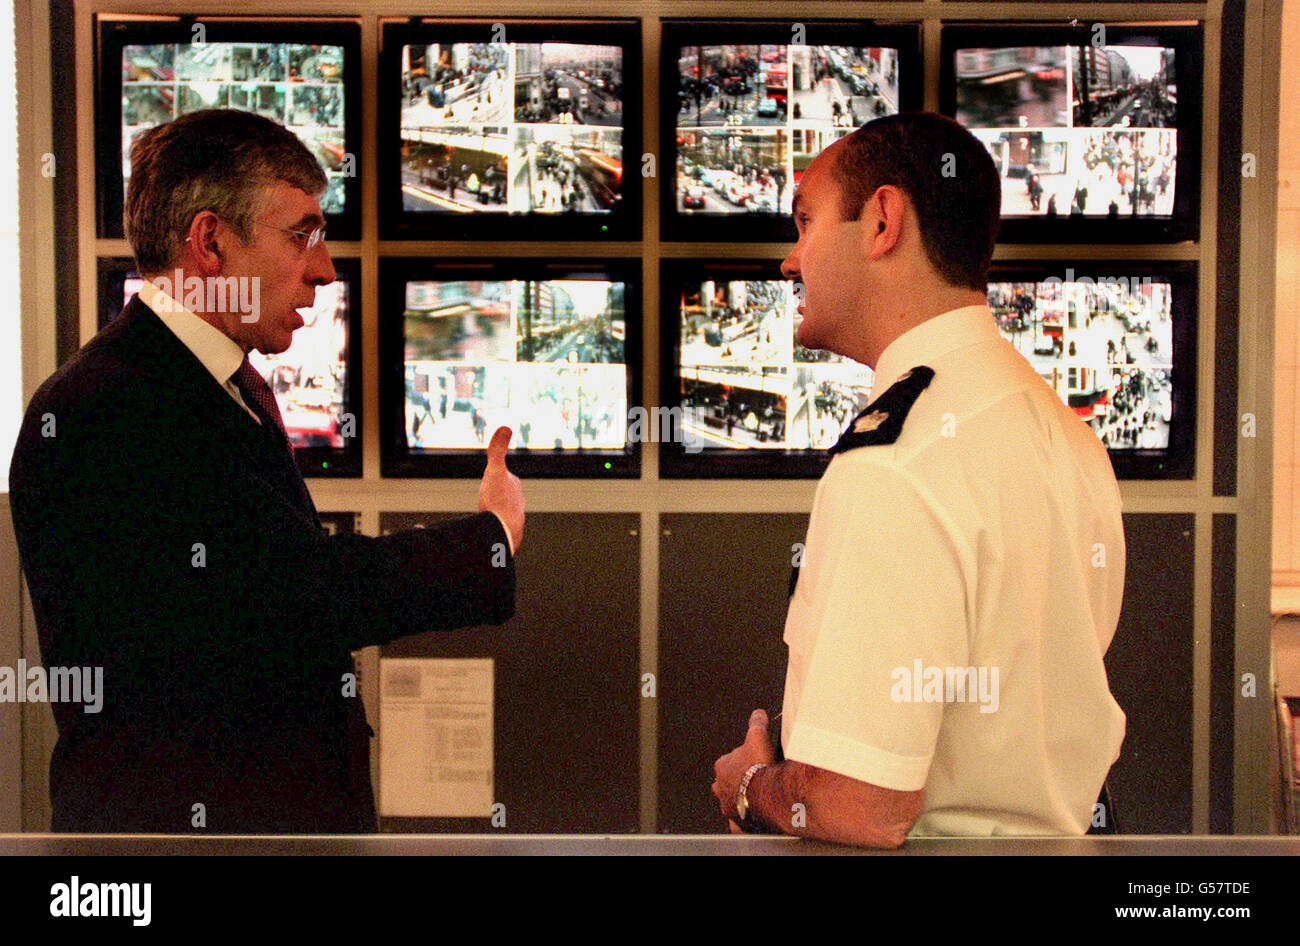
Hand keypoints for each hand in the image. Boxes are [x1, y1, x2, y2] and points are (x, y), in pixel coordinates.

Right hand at [477, 426, 523, 552]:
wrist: (502, 533)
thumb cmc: (497, 502)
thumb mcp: (494, 471)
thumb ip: (497, 450)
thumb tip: (506, 425)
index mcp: (514, 488)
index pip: (505, 479)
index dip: (494, 479)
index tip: (489, 483)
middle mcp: (518, 504)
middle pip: (504, 497)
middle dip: (495, 498)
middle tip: (485, 502)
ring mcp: (515, 521)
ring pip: (502, 515)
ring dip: (494, 516)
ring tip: (485, 519)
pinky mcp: (508, 538)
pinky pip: (499, 532)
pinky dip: (493, 531)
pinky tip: (487, 535)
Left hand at [711, 708, 776, 823]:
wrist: (766, 794)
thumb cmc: (759, 766)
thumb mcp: (757, 736)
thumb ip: (756, 724)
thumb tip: (758, 714)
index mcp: (722, 767)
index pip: (729, 761)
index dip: (743, 760)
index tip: (755, 761)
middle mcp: (721, 788)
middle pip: (729, 783)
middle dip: (740, 782)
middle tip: (757, 780)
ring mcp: (728, 807)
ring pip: (733, 802)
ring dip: (743, 800)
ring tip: (759, 799)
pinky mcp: (738, 823)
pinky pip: (739, 823)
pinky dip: (745, 821)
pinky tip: (755, 819)